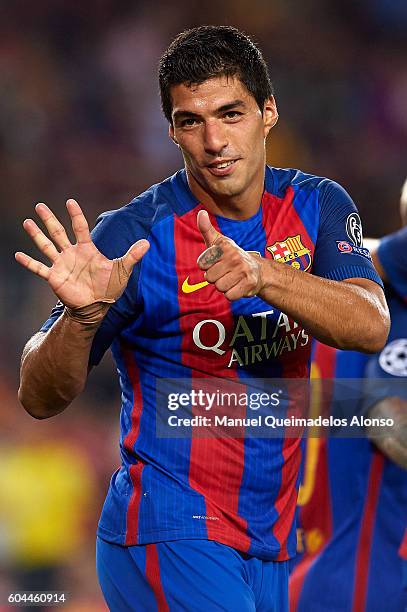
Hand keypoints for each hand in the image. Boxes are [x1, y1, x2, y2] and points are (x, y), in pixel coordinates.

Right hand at [15, 199, 149, 308]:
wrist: (96, 306)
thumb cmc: (109, 287)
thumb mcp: (122, 270)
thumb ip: (132, 255)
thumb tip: (147, 243)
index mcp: (87, 249)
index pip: (80, 227)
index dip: (75, 214)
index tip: (69, 201)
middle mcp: (71, 253)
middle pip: (58, 232)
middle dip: (49, 219)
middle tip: (40, 205)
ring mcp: (61, 264)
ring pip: (46, 246)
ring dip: (36, 235)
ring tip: (27, 222)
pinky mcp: (54, 277)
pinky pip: (39, 268)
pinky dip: (29, 262)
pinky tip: (18, 255)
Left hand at [196, 210, 262, 300]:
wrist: (258, 271)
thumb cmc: (232, 256)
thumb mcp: (219, 242)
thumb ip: (206, 229)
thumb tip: (201, 212)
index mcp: (225, 246)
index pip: (202, 264)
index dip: (207, 266)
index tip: (217, 262)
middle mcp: (235, 256)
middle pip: (209, 278)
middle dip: (215, 278)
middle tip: (225, 272)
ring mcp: (243, 270)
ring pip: (219, 287)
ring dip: (223, 286)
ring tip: (232, 279)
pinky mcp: (249, 284)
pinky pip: (229, 296)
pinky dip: (232, 294)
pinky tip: (238, 286)